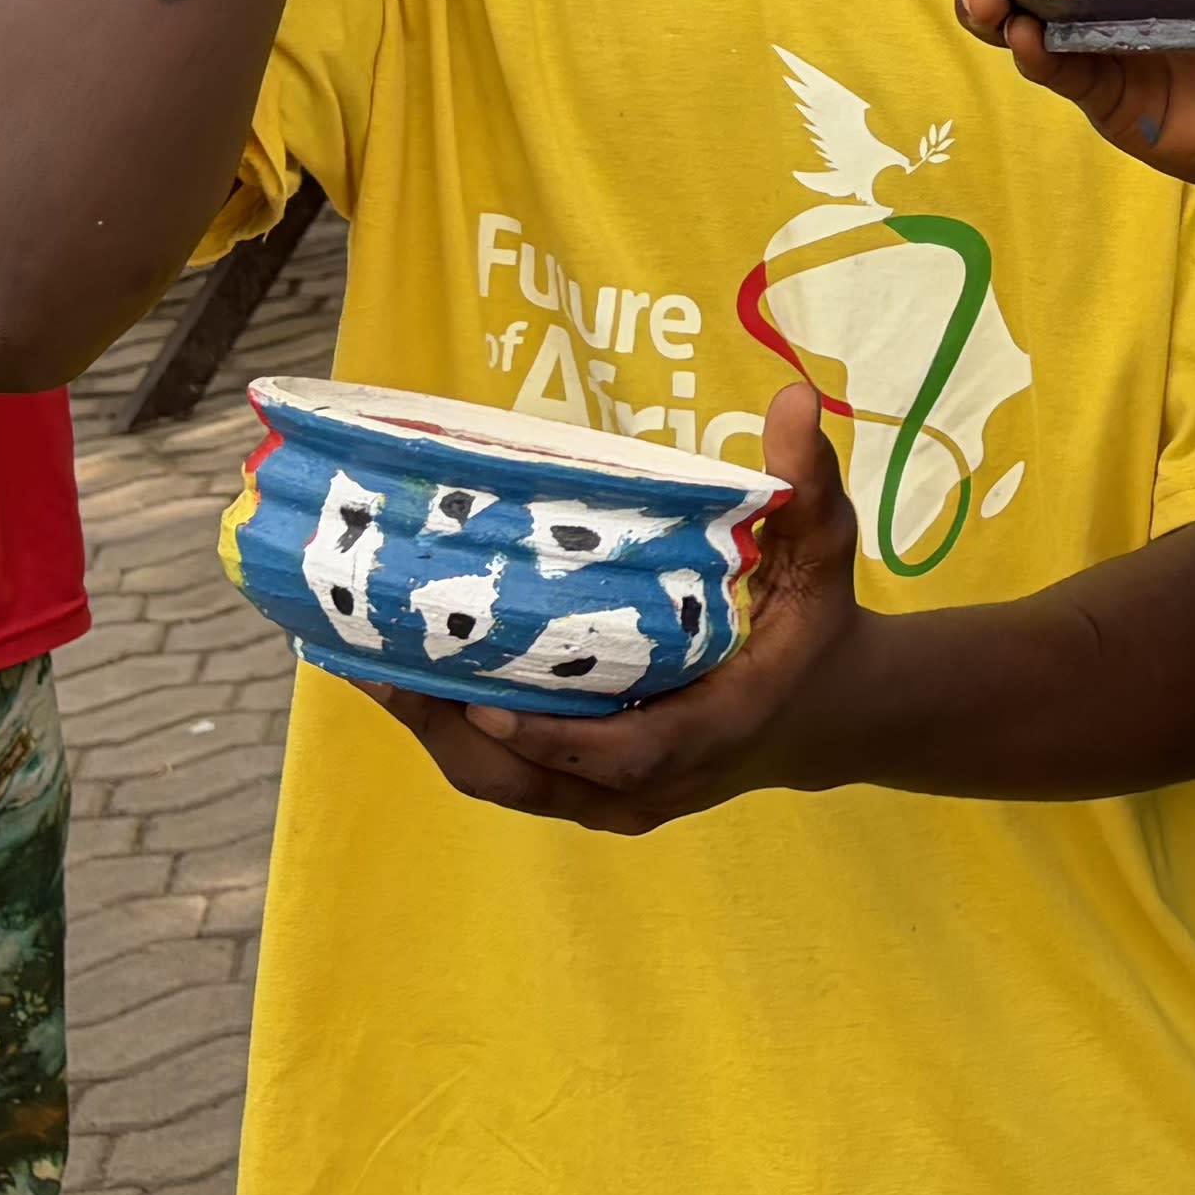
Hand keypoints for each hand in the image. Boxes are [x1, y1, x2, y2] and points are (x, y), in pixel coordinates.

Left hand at [386, 383, 872, 834]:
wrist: (826, 714)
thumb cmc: (815, 628)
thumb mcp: (822, 556)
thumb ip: (807, 486)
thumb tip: (793, 394)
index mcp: (713, 731)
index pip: (625, 754)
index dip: (551, 736)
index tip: (481, 700)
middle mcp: (656, 785)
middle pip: (536, 780)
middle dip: (454, 733)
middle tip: (381, 667)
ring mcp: (618, 799)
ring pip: (510, 785)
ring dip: (438, 735)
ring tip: (369, 665)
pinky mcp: (591, 794)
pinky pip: (511, 778)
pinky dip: (457, 739)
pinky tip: (405, 680)